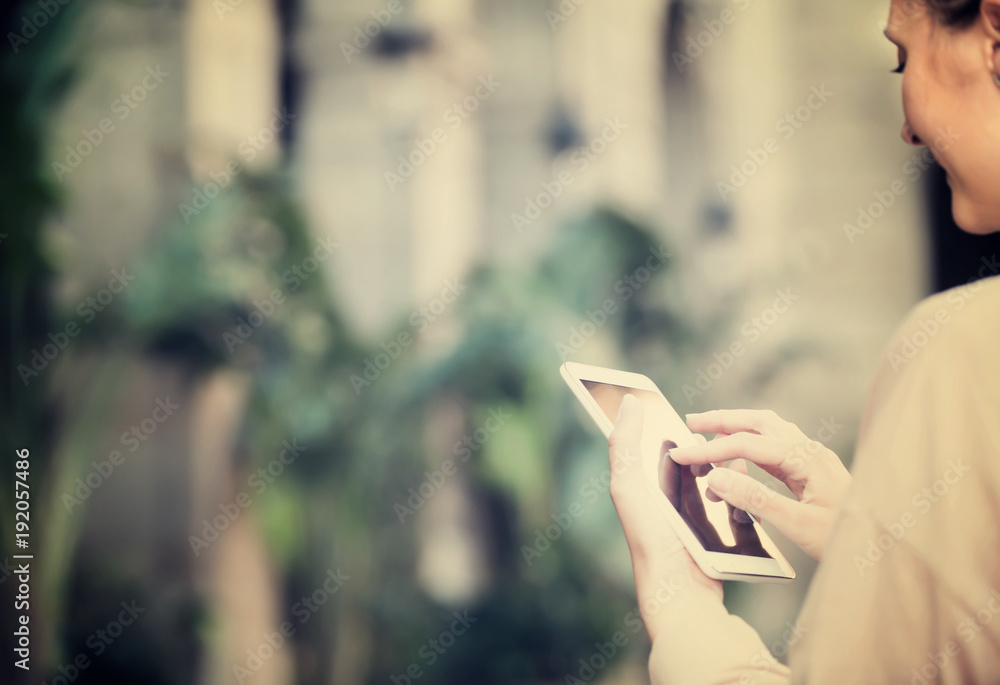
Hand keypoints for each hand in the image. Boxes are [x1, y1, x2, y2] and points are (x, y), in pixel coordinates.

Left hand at [608, 395, 722, 639]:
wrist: (682, 592)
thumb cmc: (651, 539)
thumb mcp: (629, 487)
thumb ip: (625, 445)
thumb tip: (629, 401)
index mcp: (643, 489)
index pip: (650, 446)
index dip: (658, 424)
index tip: (669, 403)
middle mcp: (667, 503)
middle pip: (687, 459)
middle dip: (700, 441)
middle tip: (710, 424)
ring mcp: (695, 518)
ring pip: (713, 477)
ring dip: (722, 461)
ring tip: (730, 447)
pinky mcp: (721, 532)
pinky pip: (733, 500)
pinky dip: (738, 485)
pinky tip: (744, 473)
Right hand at [669, 409, 851, 559]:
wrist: (885, 550)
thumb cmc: (848, 540)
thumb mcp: (799, 525)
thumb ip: (755, 499)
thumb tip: (716, 477)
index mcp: (807, 459)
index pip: (747, 444)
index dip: (710, 449)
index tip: (681, 455)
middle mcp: (810, 451)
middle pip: (759, 422)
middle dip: (722, 420)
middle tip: (691, 423)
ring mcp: (813, 459)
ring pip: (768, 430)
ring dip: (737, 428)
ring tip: (709, 434)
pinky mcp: (812, 472)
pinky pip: (776, 448)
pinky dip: (751, 446)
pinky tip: (740, 458)